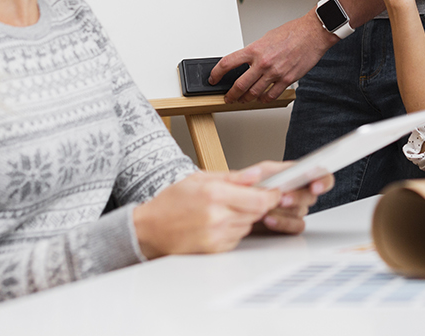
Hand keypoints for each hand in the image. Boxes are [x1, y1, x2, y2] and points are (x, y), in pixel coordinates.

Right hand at [132, 167, 282, 258]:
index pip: (259, 199)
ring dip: (245, 216)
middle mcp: (216, 217)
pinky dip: (234, 229)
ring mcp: (216, 236)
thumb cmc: (172, 201)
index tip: (274, 191)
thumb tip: (257, 174)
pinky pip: (237, 238)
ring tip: (225, 209)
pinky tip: (218, 222)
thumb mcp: (200, 178)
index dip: (272, 195)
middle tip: (247, 197)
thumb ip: (233, 177)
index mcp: (214, 194)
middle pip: (257, 212)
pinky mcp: (214, 250)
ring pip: (248, 225)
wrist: (150, 228)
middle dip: (258, 204)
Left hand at [212, 12, 334, 101]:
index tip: (213, 78)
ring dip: (246, 99)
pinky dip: (263, 99)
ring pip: (254, 93)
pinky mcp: (286, 80)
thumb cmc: (292, 33)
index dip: (216, 73)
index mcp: (254, 49)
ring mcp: (274, 73)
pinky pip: (271, 95)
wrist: (312, 34)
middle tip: (228, 97)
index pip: (227, 63)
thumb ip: (255, 51)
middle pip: (239, 85)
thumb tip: (246, 62)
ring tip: (244, 99)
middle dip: (231, 94)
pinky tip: (262, 98)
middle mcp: (263, 63)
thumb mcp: (266, 38)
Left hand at [246, 161, 333, 234]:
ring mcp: (295, 209)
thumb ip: (255, 172)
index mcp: (293, 174)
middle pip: (311, 195)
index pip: (319, 174)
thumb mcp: (247, 175)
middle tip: (281, 198)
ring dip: (285, 211)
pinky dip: (283, 224)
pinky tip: (269, 220)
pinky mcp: (290, 225)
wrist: (235, 211)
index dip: (322, 180)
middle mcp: (298, 191)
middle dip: (297, 197)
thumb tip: (258, 172)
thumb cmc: (242, 191)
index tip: (315, 186)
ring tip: (267, 210)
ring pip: (302, 211)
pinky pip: (296, 226)